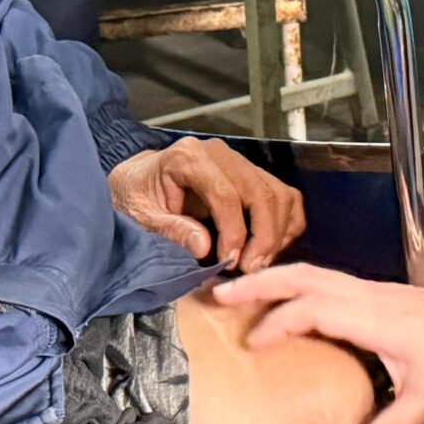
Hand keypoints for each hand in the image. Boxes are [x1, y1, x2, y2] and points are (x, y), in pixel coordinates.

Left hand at [109, 138, 307, 271]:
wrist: (139, 179)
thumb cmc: (136, 196)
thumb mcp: (140, 215)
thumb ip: (170, 229)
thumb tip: (203, 247)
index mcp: (189, 157)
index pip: (226, 194)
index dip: (234, 231)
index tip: (231, 262)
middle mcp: (220, 154)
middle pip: (259, 192)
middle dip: (263, 235)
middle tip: (251, 269)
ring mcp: (239, 162)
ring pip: (278, 194)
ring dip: (277, 232)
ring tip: (260, 263)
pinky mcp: (251, 175)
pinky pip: (284, 196)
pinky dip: (287, 223)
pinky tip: (272, 248)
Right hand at [218, 269, 423, 423]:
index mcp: (372, 317)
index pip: (311, 309)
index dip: (278, 324)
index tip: (253, 345)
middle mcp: (366, 296)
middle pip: (301, 277)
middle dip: (257, 285)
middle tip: (219, 297)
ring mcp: (370, 291)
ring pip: (312, 273)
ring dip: (274, 281)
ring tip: (240, 293)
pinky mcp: (376, 294)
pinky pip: (325, 282)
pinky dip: (296, 287)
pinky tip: (288, 305)